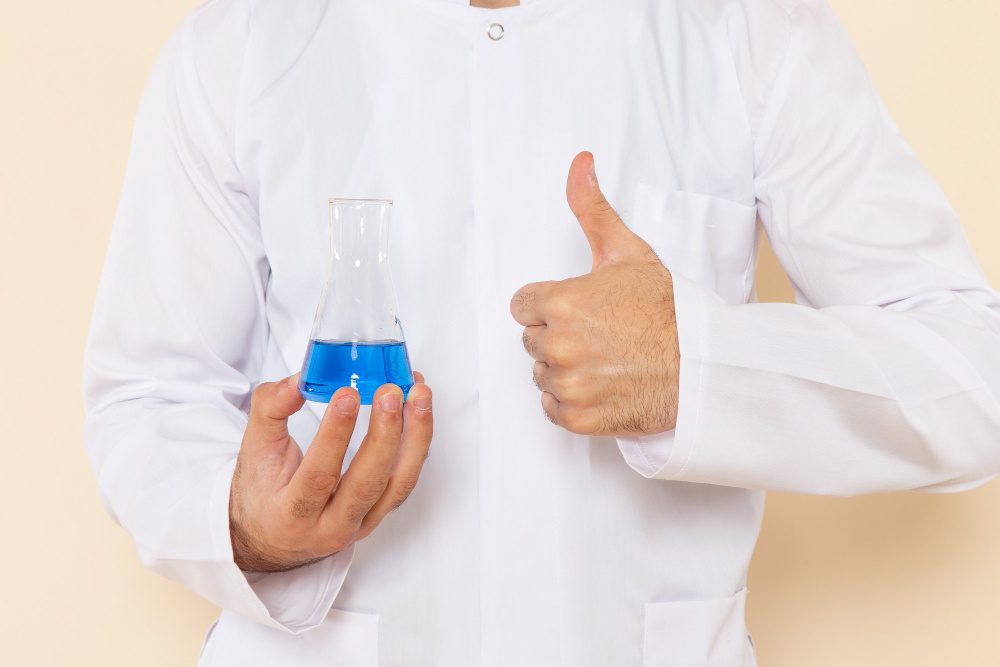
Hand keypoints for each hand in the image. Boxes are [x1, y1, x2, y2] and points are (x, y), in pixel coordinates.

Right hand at [229, 372, 432, 571]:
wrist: (271, 535)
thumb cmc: (262, 490)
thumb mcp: (254, 448)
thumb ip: (271, 408)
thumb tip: (302, 378)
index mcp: (292, 513)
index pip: (319, 475)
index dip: (336, 434)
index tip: (347, 393)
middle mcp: (330, 527)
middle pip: (367, 484)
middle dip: (385, 434)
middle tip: (391, 392)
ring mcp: (360, 524)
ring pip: (398, 484)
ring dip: (415, 436)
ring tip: (419, 395)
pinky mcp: (378, 515)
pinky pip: (405, 480)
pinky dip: (416, 444)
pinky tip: (418, 412)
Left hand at [510, 151, 678, 435]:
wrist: (704, 364)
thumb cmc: (668, 309)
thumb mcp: (627, 252)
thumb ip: (592, 209)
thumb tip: (579, 163)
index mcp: (560, 303)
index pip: (522, 306)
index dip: (549, 306)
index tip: (579, 310)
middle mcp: (558, 345)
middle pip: (532, 341)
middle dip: (558, 336)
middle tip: (601, 334)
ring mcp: (569, 385)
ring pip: (542, 375)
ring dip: (565, 370)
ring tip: (606, 360)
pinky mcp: (579, 418)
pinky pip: (553, 409)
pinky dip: (573, 402)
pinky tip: (603, 385)